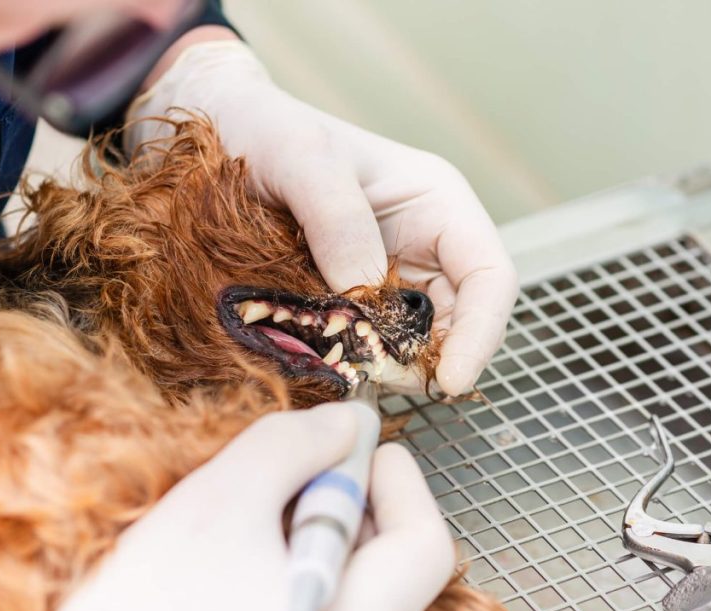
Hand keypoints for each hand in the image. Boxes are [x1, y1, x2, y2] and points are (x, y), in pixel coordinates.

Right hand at [0, 404, 453, 610]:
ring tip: (255, 522)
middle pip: (389, 572)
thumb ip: (292, 446)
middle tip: (300, 473)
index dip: (399, 481)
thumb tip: (347, 423)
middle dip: (350, 505)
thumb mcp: (220, 501)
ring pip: (350, 596)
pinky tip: (237, 567)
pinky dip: (291, 577)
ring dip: (316, 540)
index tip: (359, 446)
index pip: (424, 547)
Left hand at [129, 41, 518, 395]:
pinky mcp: (347, 302)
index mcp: (438, 204)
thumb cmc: (268, 129)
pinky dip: (350, 361)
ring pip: (410, 343)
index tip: (449, 380)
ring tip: (339, 369)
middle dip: (426, 361)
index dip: (481, 333)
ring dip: (385, 365)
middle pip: (457, 323)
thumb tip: (364, 292)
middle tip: (373, 378)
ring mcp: (386, 277)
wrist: (220, 136)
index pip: (490, 277)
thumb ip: (337, 219)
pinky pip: (364, 344)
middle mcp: (423, 246)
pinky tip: (319, 362)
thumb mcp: (303, 158)